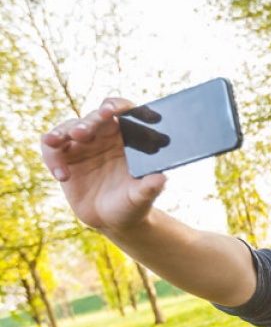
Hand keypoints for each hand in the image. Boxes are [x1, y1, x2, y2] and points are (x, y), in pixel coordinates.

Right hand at [40, 98, 165, 231]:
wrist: (113, 219)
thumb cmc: (133, 203)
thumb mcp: (141, 197)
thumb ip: (150, 188)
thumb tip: (162, 179)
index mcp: (128, 136)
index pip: (124, 111)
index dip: (116, 107)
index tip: (111, 111)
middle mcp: (105, 135)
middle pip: (94, 118)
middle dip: (87, 123)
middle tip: (80, 134)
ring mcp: (83, 144)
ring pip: (68, 128)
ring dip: (61, 133)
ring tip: (56, 142)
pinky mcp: (64, 156)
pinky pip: (52, 149)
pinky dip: (52, 158)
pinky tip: (62, 176)